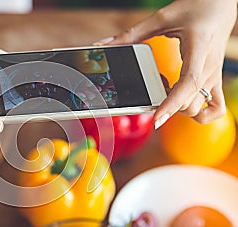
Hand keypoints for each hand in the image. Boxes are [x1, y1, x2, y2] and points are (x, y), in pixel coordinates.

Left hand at [95, 0, 237, 127]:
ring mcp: (214, 76)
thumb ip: (131, 34)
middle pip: (190, 103)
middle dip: (168, 106)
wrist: (220, 5)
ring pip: (201, 108)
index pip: (188, 83)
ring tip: (166, 94)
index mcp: (198, 50)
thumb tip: (103, 45)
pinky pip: (215, 109)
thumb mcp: (161, 19)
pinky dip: (201, 114)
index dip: (172, 104)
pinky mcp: (216, 80)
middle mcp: (209, 68)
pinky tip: (185, 104)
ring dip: (181, 109)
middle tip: (152, 95)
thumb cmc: (195, 8)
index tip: (156, 119)